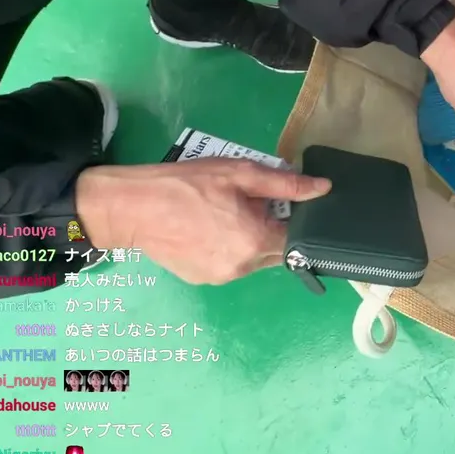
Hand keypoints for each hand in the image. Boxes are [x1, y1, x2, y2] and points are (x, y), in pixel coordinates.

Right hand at [75, 159, 331, 284]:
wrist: (132, 207)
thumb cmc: (187, 184)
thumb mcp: (240, 173)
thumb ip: (285, 184)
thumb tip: (323, 189)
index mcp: (255, 241)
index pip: (296, 240)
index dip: (296, 221)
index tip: (286, 205)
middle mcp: (242, 267)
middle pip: (275, 251)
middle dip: (271, 229)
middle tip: (250, 203)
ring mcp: (221, 277)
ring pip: (252, 259)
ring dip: (249, 240)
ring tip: (225, 213)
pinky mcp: (202, 280)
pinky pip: (229, 265)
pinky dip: (228, 249)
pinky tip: (210, 229)